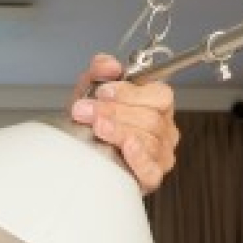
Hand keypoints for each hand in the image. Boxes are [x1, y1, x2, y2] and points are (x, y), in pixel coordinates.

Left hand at [69, 53, 178, 192]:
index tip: (102, 92)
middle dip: (114, 112)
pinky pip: (151, 169)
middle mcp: (164, 128)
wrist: (78, 150)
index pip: (159, 95)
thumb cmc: (91, 120)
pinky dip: (139, 157)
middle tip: (87, 110)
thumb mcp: (91, 90)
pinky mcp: (151, 177)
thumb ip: (100, 70)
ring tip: (94, 127)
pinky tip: (126, 147)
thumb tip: (109, 65)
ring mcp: (161, 154)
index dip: (129, 93)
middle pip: (151, 119)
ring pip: (149, 141)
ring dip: (117, 132)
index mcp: (157, 104)